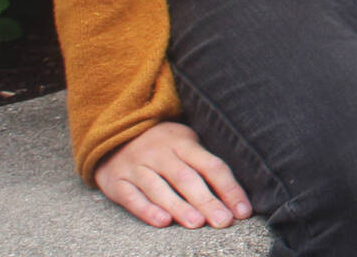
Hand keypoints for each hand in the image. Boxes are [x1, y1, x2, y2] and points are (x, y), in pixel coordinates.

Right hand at [95, 122, 252, 229]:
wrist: (113, 133)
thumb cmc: (161, 144)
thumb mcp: (184, 142)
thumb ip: (203, 162)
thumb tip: (233, 194)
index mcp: (183, 143)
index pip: (211, 166)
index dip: (229, 188)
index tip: (243, 210)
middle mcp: (160, 154)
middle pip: (187, 179)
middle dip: (207, 201)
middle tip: (223, 220)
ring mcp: (137, 168)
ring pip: (160, 189)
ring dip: (180, 207)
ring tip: (197, 223)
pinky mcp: (117, 183)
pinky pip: (133, 197)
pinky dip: (148, 210)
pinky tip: (163, 221)